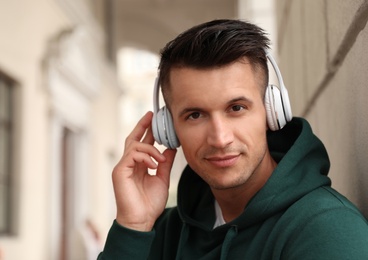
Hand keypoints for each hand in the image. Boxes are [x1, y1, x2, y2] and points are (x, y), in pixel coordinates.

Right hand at [112, 111, 176, 230]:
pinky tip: (154, 164)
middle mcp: (129, 163)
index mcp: (138, 165)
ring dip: (151, 149)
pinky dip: (145, 157)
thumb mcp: (162, 178)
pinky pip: (132, 155)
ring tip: (161, 159)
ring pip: (134, 145)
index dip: (147, 130)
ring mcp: (123, 167)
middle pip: (133, 138)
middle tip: (151, 115)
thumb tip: (170, 148)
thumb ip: (165, 163)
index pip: (142, 143)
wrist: (141, 220)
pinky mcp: (119, 171)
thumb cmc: (150, 203)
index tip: (154, 118)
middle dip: (142, 126)